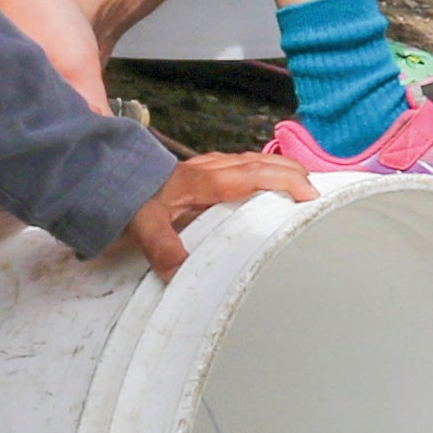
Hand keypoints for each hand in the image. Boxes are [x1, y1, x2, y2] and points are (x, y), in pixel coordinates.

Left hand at [125, 148, 314, 275]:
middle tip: (319, 196)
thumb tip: (181, 271)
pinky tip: (275, 185)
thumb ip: (162, 246)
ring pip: (258, 160)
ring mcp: (212, 165)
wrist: (114, 175)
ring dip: (284, 171)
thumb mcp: (143, 223)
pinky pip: (247, 165)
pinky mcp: (210, 169)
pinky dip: (269, 171)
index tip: (310, 196)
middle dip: (295, 175)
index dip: (285, 182)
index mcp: (205, 180)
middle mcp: (213, 168)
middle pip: (263, 163)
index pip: (254, 174)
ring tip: (306, 189)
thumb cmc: (132, 197)